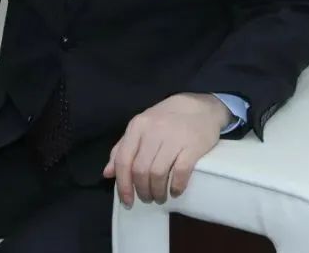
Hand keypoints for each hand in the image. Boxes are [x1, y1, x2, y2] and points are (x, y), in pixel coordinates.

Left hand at [103, 93, 229, 206]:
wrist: (201, 107)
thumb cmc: (167, 119)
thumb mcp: (141, 127)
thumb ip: (122, 148)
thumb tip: (107, 173)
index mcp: (137, 127)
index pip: (123, 160)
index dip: (123, 185)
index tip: (127, 201)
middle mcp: (153, 131)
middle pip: (140, 170)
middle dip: (142, 191)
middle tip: (147, 198)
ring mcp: (173, 138)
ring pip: (158, 173)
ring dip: (158, 192)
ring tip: (160, 197)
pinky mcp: (193, 146)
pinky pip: (180, 172)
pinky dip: (176, 186)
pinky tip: (175, 191)